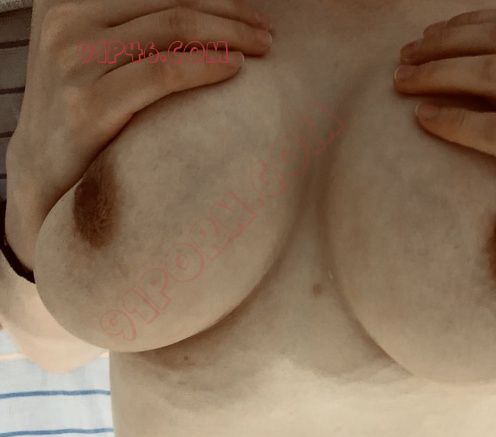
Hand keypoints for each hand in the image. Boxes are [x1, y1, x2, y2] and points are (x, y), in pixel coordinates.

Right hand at [5, 0, 273, 266]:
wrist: (45, 175)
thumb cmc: (84, 111)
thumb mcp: (94, 54)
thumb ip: (131, 28)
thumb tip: (200, 16)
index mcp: (68, 0)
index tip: (248, 11)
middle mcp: (66, 20)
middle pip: (171, 1)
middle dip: (229, 11)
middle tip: (265, 32)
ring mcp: (73, 60)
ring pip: (173, 26)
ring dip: (230, 33)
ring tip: (263, 47)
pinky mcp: (87, 103)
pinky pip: (164, 70)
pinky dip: (207, 64)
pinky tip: (236, 68)